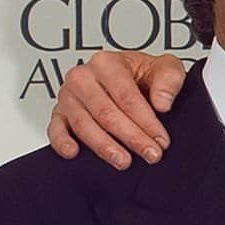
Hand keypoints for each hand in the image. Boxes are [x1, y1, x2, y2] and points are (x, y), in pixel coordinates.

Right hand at [46, 50, 186, 168]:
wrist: (128, 75)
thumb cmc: (144, 73)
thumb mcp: (166, 67)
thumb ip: (169, 79)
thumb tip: (162, 103)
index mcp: (107, 63)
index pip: (126, 97)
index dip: (146, 121)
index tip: (161, 139)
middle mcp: (83, 77)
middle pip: (106, 113)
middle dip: (131, 137)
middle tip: (150, 154)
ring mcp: (68, 96)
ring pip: (84, 125)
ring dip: (105, 146)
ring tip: (124, 161)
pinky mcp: (59, 113)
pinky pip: (55, 129)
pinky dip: (62, 142)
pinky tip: (74, 153)